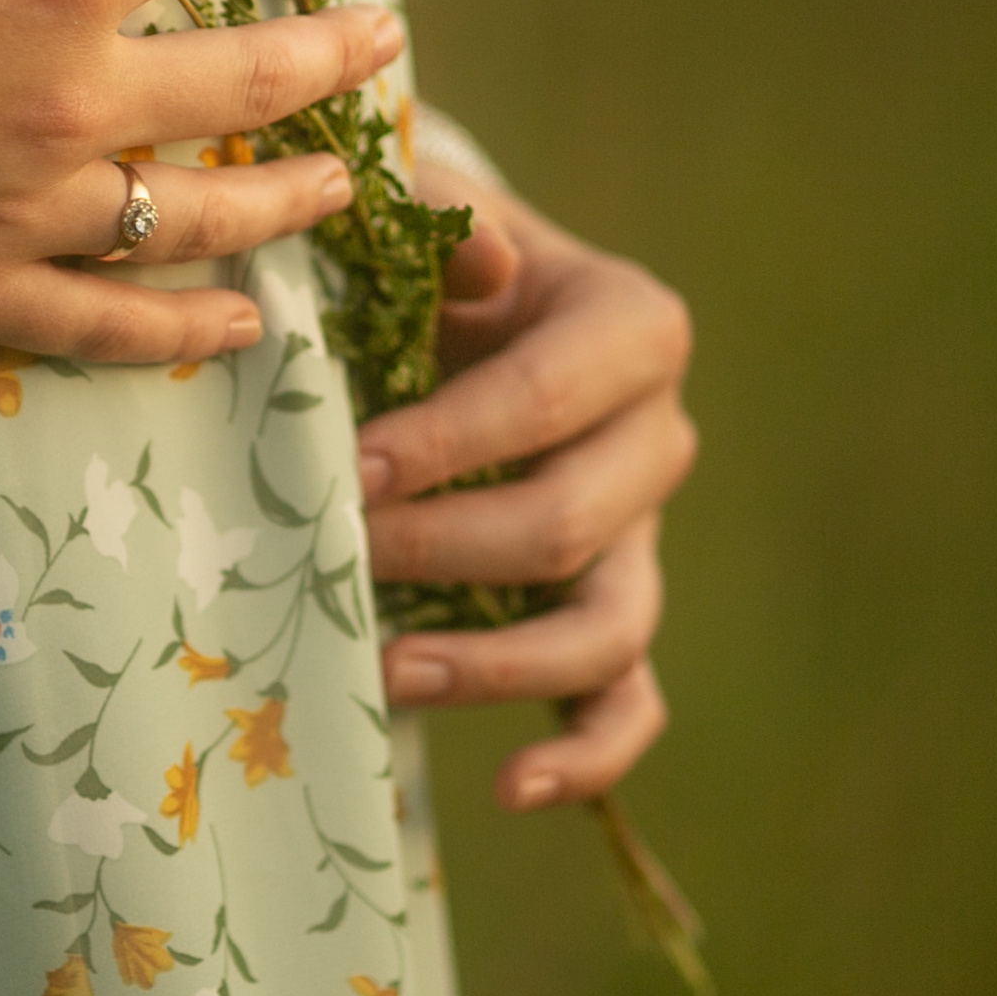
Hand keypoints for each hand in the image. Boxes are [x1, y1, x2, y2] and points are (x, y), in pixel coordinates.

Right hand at [0, 0, 400, 364]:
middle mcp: (80, 99)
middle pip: (258, 76)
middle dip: (344, 51)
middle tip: (391, 38)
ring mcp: (33, 213)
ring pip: (212, 215)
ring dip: (301, 193)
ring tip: (355, 180)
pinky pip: (111, 328)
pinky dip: (189, 331)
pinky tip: (246, 325)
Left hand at [357, 169, 695, 808]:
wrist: (458, 306)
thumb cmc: (431, 255)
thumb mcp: (432, 210)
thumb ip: (444, 220)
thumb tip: (481, 260)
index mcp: (630, 324)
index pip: (547, 399)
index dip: (450, 442)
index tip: (353, 470)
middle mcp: (657, 435)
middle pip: (571, 522)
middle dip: (446, 549)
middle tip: (339, 554)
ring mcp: (643, 534)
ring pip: (608, 625)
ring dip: (496, 663)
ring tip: (387, 671)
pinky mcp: (616, 606)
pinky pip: (629, 700)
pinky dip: (586, 753)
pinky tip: (513, 785)